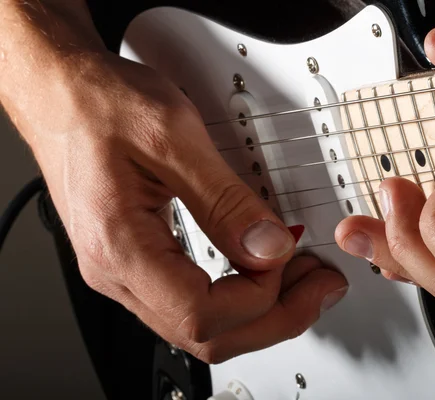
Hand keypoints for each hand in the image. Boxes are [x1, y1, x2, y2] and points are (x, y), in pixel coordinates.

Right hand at [14, 50, 347, 361]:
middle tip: (319, 291)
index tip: (289, 256)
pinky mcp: (138, 260)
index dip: (259, 296)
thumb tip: (270, 246)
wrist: (63, 92)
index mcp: (120, 247)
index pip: (200, 313)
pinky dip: (238, 294)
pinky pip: (193, 299)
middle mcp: (117, 272)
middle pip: (205, 335)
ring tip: (301, 282)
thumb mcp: (173, 137)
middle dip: (274, 319)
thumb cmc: (100, 104)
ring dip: (260, 310)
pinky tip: (263, 272)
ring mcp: (125, 271)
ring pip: (201, 326)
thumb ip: (226, 199)